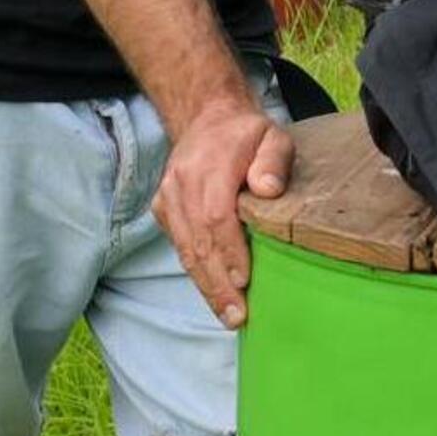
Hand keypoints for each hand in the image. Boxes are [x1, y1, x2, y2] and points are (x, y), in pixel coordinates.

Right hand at [154, 98, 292, 330]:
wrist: (207, 119)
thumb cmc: (247, 135)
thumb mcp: (273, 136)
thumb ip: (273, 161)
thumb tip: (267, 189)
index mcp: (208, 166)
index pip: (215, 215)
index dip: (228, 250)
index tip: (244, 280)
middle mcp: (181, 184)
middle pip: (197, 241)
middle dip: (217, 282)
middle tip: (237, 316)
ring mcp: (167, 198)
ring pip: (185, 249)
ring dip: (206, 285)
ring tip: (227, 315)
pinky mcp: (162, 209)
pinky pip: (179, 246)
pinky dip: (197, 272)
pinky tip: (214, 295)